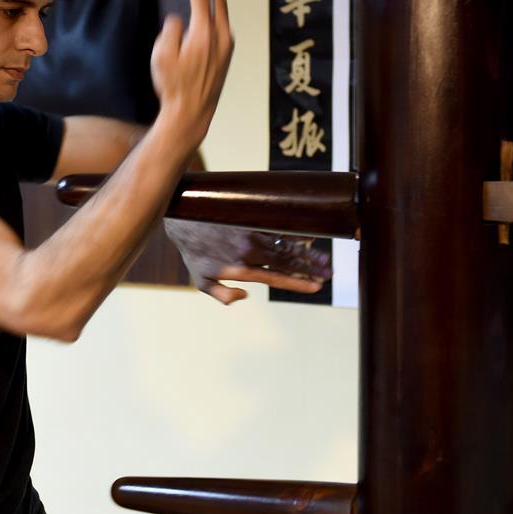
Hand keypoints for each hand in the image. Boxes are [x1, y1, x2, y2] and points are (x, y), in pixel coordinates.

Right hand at [150, 0, 232, 145]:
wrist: (192, 114)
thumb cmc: (173, 87)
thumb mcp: (161, 56)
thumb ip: (170, 30)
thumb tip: (180, 20)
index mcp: (204, 30)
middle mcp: (221, 33)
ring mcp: (226, 43)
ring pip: (219, 8)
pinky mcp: (226, 53)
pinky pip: (217, 24)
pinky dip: (212, 11)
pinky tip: (203, 14)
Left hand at [164, 219, 332, 304]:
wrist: (183, 217)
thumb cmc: (193, 251)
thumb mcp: (201, 281)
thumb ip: (223, 294)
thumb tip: (245, 296)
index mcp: (240, 268)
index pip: (276, 277)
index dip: (298, 282)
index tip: (316, 286)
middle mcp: (249, 251)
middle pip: (287, 261)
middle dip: (311, 268)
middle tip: (330, 273)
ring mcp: (251, 233)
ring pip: (285, 244)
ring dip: (308, 252)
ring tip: (326, 259)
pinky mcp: (250, 218)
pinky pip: (276, 226)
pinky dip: (294, 232)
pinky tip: (308, 235)